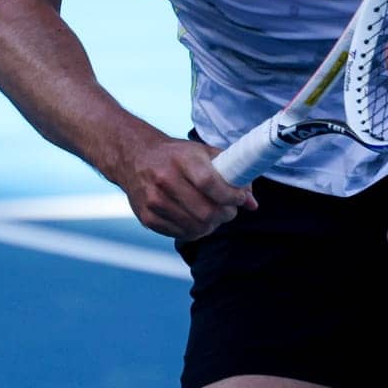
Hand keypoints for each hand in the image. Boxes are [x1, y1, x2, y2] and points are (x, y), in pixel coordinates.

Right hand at [118, 133, 257, 250]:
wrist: (135, 157)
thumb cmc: (176, 155)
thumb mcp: (203, 154)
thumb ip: (231, 174)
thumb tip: (252, 203)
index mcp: (181, 159)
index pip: (210, 183)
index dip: (231, 195)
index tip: (240, 198)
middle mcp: (165, 180)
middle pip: (206, 211)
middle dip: (226, 214)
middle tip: (230, 210)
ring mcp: (154, 201)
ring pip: (196, 227)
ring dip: (213, 225)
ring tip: (215, 215)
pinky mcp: (147, 218)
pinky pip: (181, 234)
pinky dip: (196, 231)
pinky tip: (197, 219)